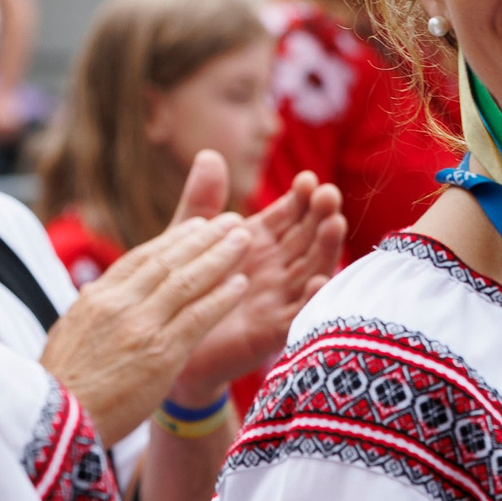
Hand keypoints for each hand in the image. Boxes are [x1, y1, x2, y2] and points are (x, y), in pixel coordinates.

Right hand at [37, 215, 251, 441]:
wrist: (58, 426)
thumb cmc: (60, 389)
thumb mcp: (66, 336)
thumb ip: (87, 312)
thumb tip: (91, 292)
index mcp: (95, 299)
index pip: (142, 258)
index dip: (174, 239)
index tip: (198, 225)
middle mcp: (118, 305)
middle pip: (169, 260)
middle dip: (204, 237)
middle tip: (232, 220)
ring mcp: (140, 327)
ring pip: (187, 281)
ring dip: (220, 257)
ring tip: (245, 239)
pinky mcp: (160, 354)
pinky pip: (198, 317)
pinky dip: (221, 296)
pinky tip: (241, 283)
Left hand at [171, 170, 346, 402]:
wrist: (168, 345)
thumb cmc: (184, 291)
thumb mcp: (189, 240)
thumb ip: (201, 201)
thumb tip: (209, 155)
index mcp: (258, 243)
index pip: (289, 215)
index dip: (300, 198)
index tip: (306, 179)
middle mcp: (276, 268)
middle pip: (307, 238)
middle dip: (320, 215)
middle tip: (327, 194)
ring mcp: (279, 299)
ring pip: (311, 269)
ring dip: (325, 249)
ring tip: (333, 224)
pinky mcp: (272, 330)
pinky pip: (298, 313)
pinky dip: (311, 298)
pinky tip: (320, 280)